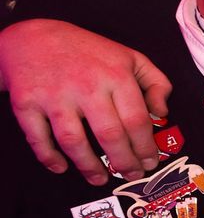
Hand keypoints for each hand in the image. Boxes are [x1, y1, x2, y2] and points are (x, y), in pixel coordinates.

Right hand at [0, 20, 171, 184]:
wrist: (34, 38)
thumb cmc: (88, 53)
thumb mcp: (130, 57)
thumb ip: (156, 83)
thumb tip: (162, 114)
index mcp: (115, 75)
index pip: (136, 119)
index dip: (146, 146)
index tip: (150, 161)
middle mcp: (86, 86)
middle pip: (110, 134)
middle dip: (124, 162)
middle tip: (131, 175)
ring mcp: (54, 95)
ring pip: (74, 141)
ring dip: (89, 166)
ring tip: (100, 179)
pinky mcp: (26, 103)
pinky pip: (37, 137)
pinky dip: (48, 157)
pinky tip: (61, 167)